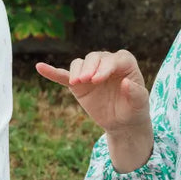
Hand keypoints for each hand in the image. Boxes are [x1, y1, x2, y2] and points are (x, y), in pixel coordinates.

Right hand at [35, 51, 149, 135]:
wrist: (122, 122)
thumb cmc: (134, 110)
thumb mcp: (140, 104)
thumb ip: (136, 93)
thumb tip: (125, 83)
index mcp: (124, 63)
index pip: (114, 59)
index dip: (105, 67)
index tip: (98, 80)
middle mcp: (106, 63)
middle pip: (95, 57)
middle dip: (89, 67)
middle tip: (85, 81)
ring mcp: (90, 72)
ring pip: (80, 63)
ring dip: (76, 71)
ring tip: (76, 83)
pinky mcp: (78, 84)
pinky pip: (64, 76)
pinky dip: (52, 72)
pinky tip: (40, 67)